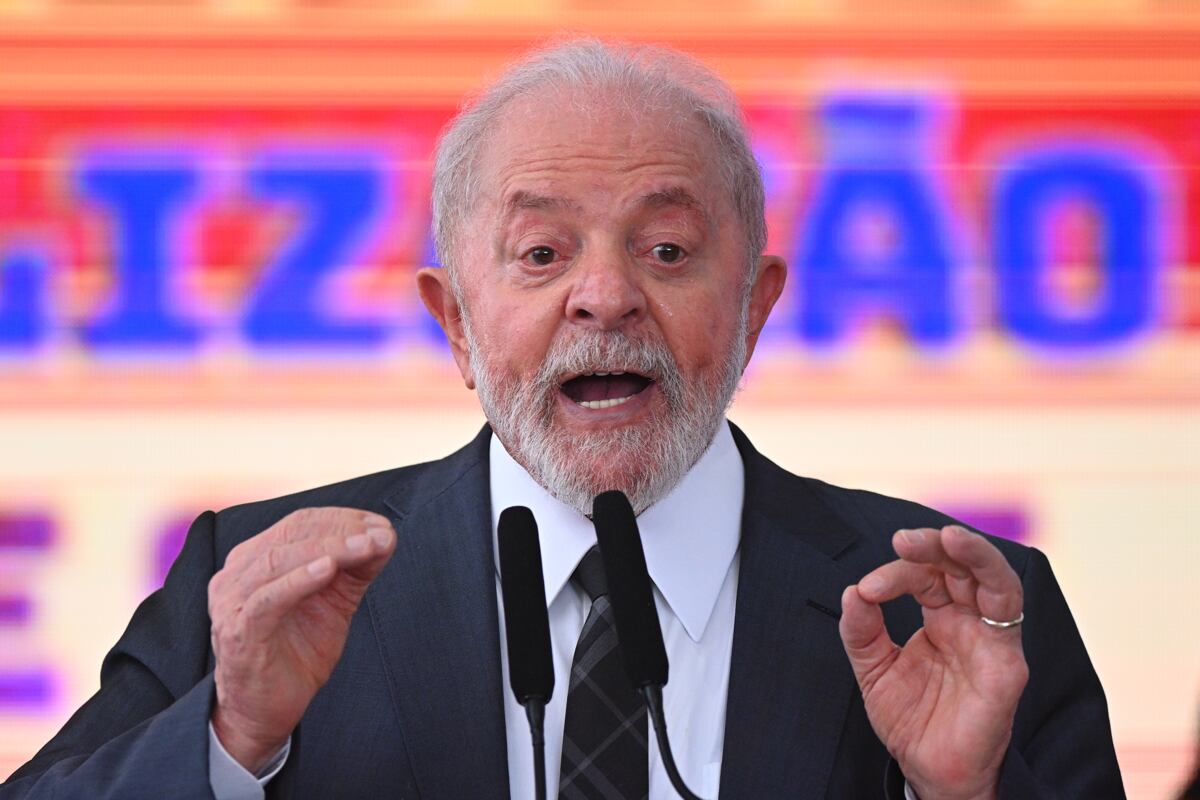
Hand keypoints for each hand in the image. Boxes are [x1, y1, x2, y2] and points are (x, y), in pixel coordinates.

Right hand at [208, 507, 395, 772]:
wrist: (265, 711)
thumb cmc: (297, 651)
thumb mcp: (334, 602)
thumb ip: (355, 569)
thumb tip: (385, 535)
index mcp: (256, 558)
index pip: (300, 523)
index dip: (343, 519)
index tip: (381, 525)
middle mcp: (237, 573)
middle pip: (291, 535)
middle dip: (342, 531)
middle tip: (381, 535)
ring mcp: (232, 602)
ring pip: (279, 560)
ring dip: (329, 549)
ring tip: (365, 546)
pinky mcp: (237, 631)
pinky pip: (267, 599)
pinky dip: (298, 580)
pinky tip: (329, 569)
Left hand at [839, 525, 1027, 799]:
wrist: (930, 772)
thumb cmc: (912, 722)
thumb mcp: (873, 669)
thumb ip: (862, 631)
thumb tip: (852, 591)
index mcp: (942, 620)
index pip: (926, 576)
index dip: (897, 572)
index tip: (867, 590)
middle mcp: (970, 623)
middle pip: (961, 565)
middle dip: (933, 545)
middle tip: (902, 540)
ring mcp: (991, 640)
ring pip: (995, 577)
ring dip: (972, 551)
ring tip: (946, 537)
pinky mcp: (1006, 662)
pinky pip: (1008, 613)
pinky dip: (990, 580)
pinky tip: (966, 566)